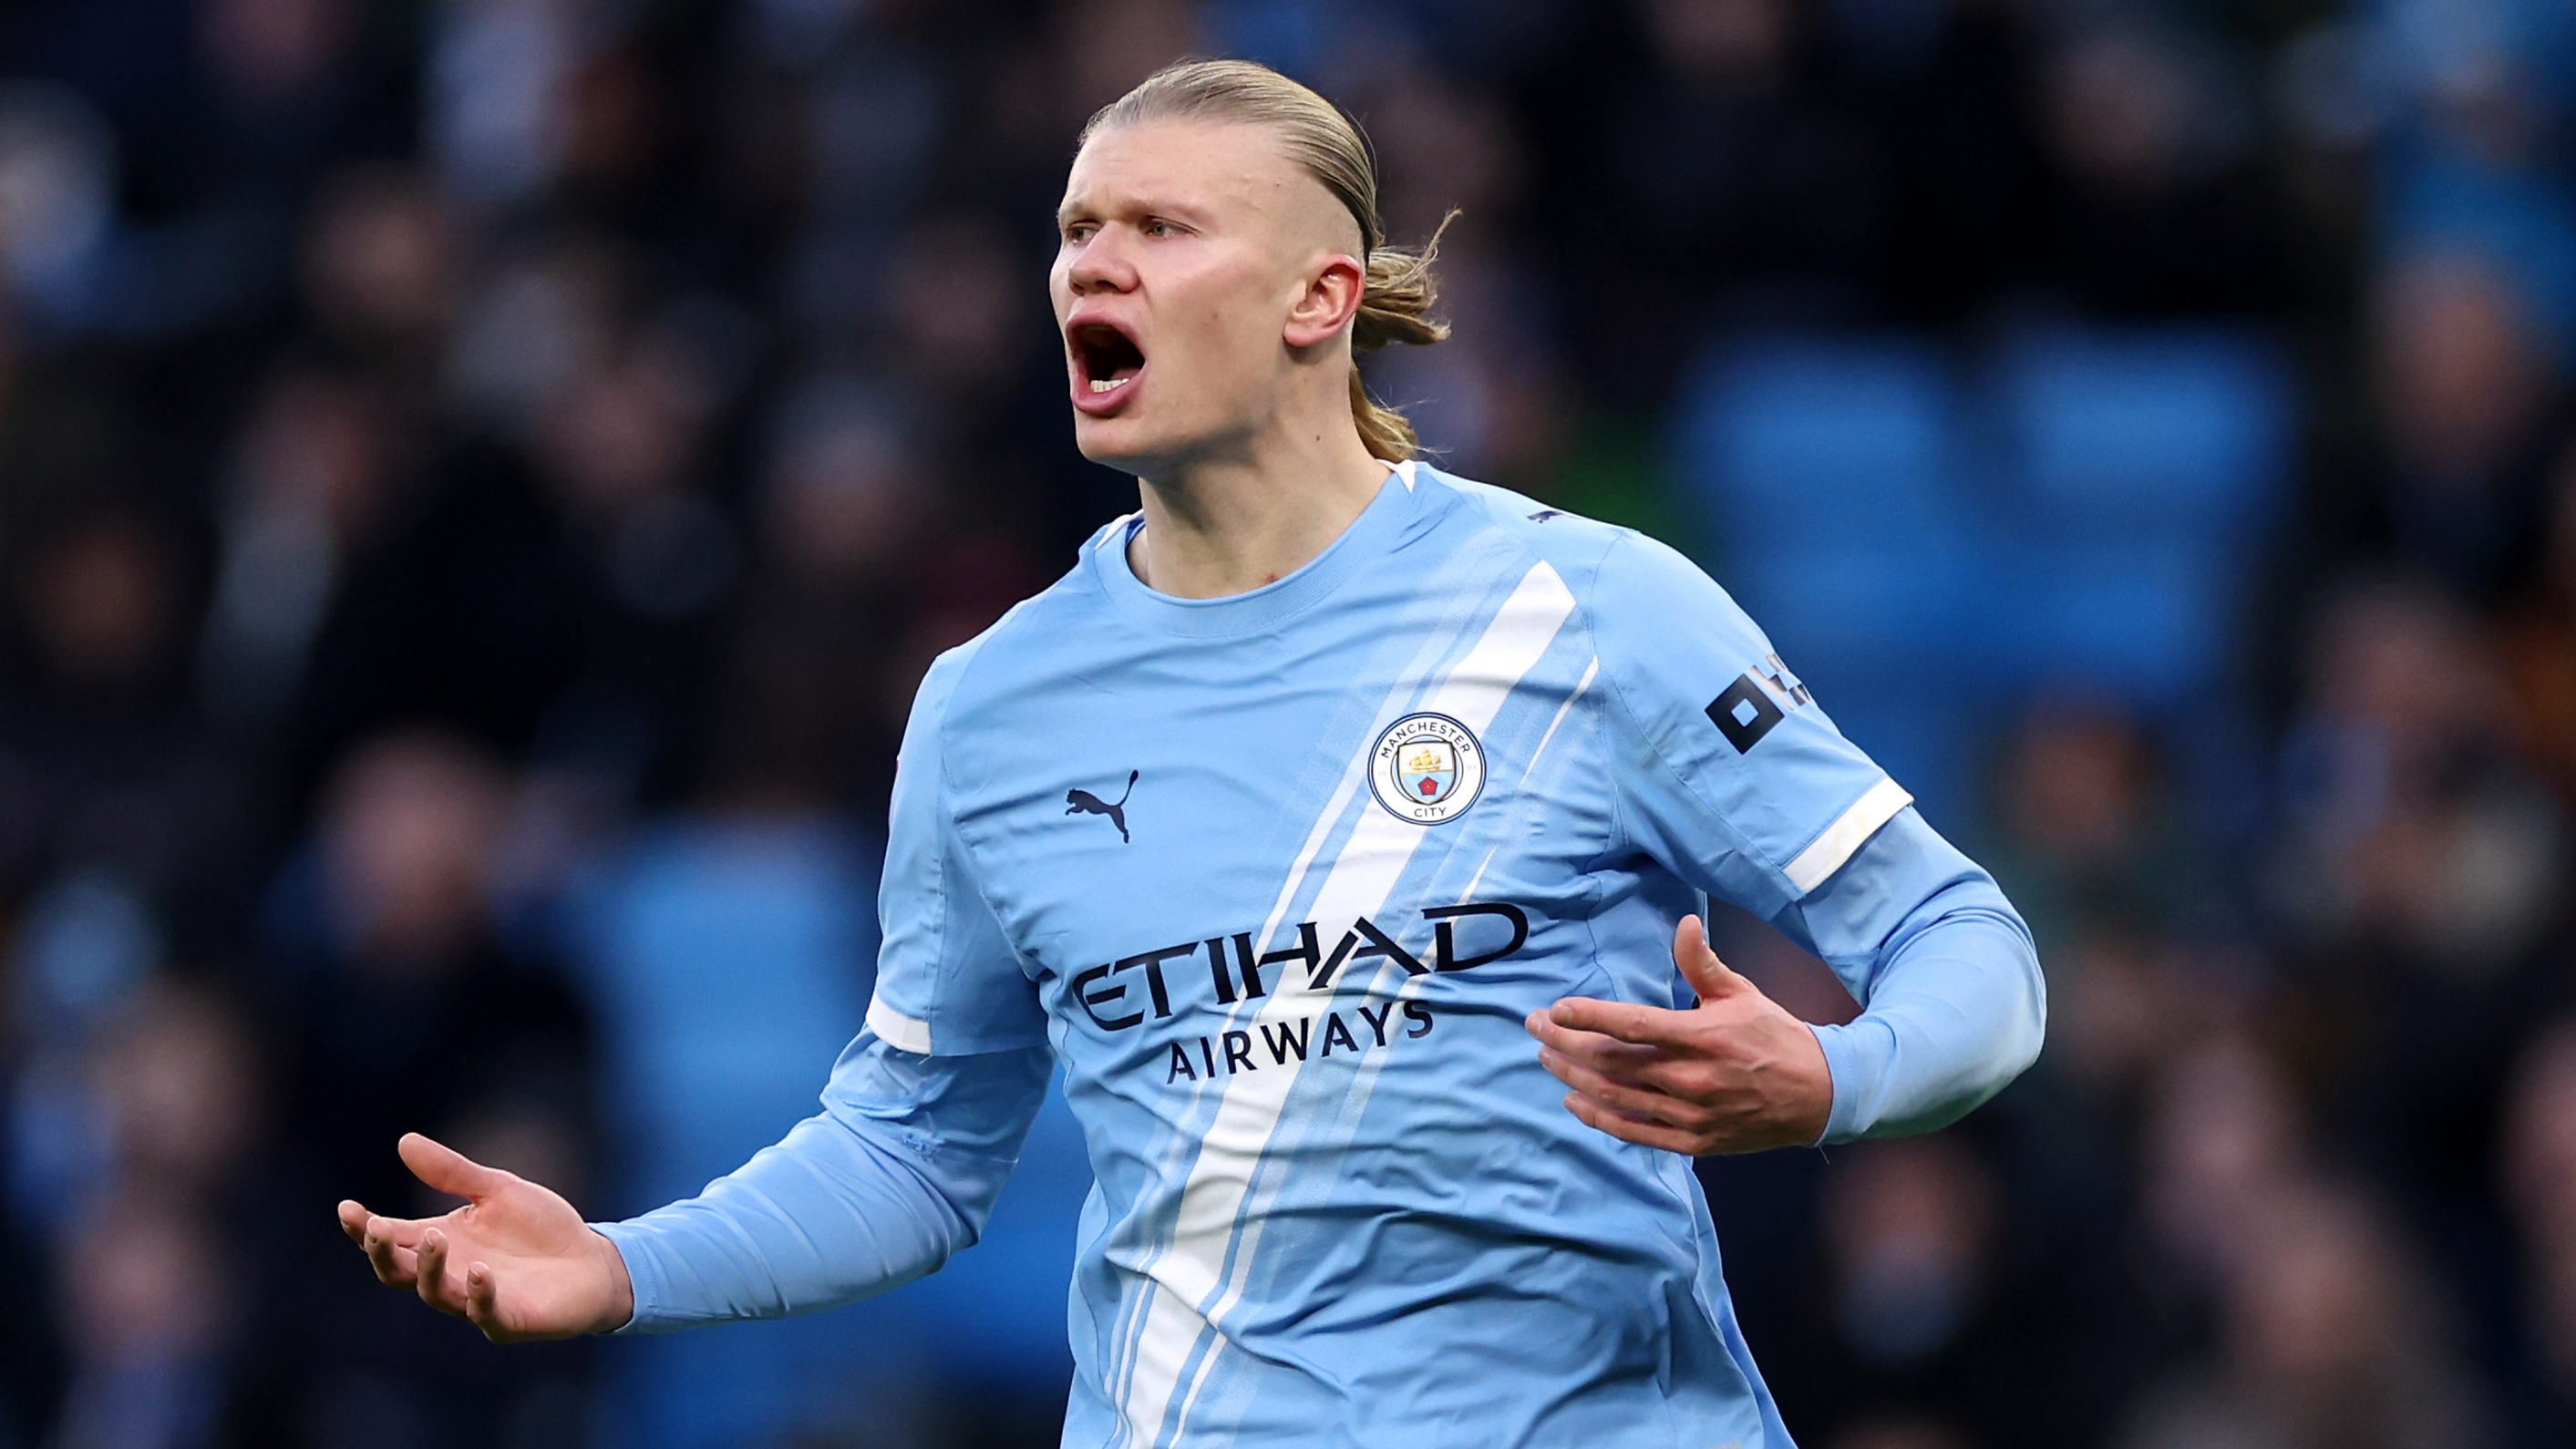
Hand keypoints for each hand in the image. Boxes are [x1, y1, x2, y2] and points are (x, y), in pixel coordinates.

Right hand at [336, 1132, 633, 1342]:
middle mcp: (451, 1273)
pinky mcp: (509, 1319)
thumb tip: (404, 1141)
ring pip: (436, 1293)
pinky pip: (486, 1313)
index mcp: (443, 1241)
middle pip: (400, 1272)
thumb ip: (453, 1172)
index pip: (393, 1238)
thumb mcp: (498, 1190)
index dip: (364, 1228)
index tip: (347, 1209)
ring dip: (431, 1268)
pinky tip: (481, 1271)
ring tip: (437, 1236)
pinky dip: (480, 1295)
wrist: (593, 1260)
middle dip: (383, 1253)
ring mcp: (476, 1300)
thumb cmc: (541, 1228)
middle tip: (377, 1230)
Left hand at [1525, 915, 1832, 1155]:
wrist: (1818, 1095)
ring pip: (1616, 1096)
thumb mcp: (1741, 994)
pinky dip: (1599, 1117)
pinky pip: (1634, 1132)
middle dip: (1566, 1043)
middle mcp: (1691, 1078)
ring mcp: (1690, 1115)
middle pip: (1612, 1062)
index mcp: (1701, 1036)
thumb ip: (1703, 963)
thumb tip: (1685, 923)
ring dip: (1574, 1077)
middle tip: (1534, 1027)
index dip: (1589, 1017)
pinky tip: (1574, 1100)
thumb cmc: (1773, 1037)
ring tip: (1546, 1057)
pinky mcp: (1692, 1141)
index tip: (1555, 1009)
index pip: (1632, 1025)